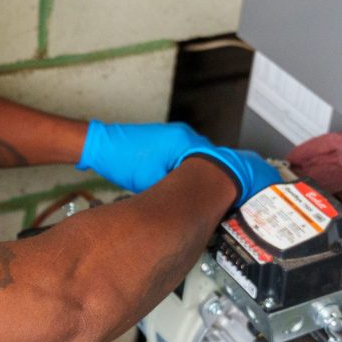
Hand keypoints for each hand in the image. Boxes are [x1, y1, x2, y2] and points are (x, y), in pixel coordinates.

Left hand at [78, 121, 279, 199]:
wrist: (98, 147)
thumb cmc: (120, 158)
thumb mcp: (153, 180)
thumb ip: (177, 189)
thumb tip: (195, 204)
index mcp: (185, 141)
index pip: (220, 160)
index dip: (231, 179)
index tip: (243, 192)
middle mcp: (184, 137)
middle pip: (211, 163)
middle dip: (218, 182)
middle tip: (229, 201)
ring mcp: (174, 141)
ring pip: (198, 164)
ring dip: (202, 180)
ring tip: (212, 199)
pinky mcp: (164, 148)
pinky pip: (186, 163)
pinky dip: (190, 177)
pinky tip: (189, 192)